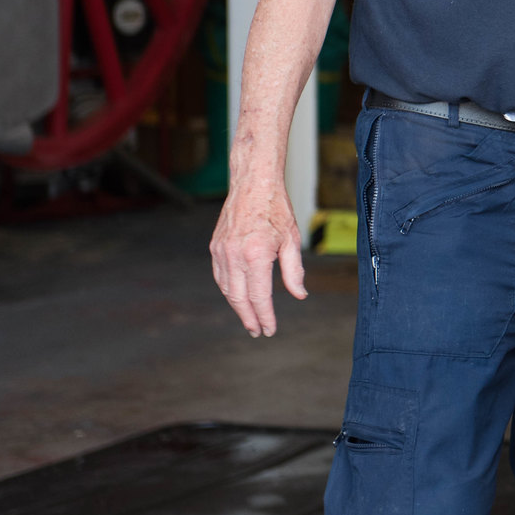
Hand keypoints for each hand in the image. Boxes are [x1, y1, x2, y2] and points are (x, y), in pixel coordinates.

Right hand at [209, 177, 308, 336]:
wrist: (253, 183)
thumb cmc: (276, 209)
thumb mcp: (292, 239)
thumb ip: (294, 271)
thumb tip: (299, 295)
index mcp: (256, 255)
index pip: (259, 296)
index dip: (264, 316)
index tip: (269, 330)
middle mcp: (234, 255)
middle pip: (239, 298)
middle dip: (249, 318)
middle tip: (257, 331)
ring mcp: (221, 252)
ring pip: (227, 289)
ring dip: (237, 307)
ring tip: (250, 318)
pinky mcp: (215, 247)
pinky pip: (220, 276)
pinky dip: (229, 291)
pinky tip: (238, 298)